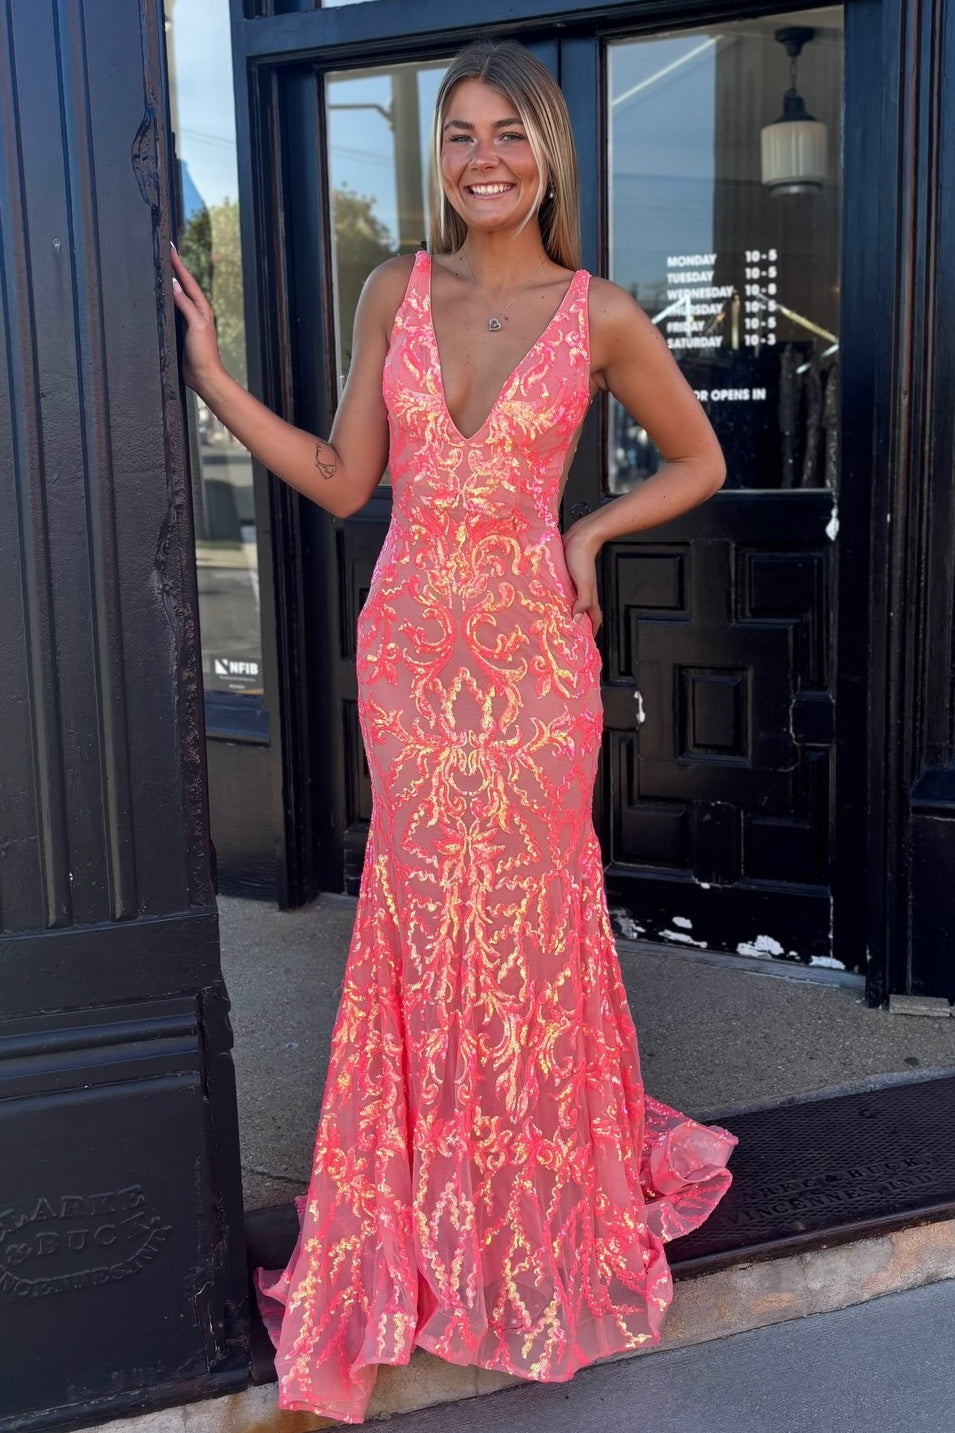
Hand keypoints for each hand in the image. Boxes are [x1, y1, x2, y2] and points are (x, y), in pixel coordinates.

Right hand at [169, 243, 224, 394]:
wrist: (204, 377)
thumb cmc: (203, 353)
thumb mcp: (196, 325)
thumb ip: (186, 305)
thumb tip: (175, 285)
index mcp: (202, 308)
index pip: (188, 280)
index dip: (178, 264)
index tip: (169, 247)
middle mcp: (196, 312)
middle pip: (183, 285)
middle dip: (174, 268)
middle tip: (164, 251)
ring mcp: (189, 321)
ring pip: (178, 296)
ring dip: (170, 282)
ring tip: (160, 268)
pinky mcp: (181, 331)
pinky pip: (172, 310)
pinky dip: (166, 300)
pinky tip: (159, 297)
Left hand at [563, 524, 602, 635]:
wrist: (580, 535)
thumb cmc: (582, 558)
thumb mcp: (583, 583)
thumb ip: (582, 602)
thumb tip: (576, 620)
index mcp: (590, 596)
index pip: (595, 618)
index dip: (593, 631)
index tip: (586, 644)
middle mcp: (582, 592)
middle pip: (582, 612)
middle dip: (577, 625)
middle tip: (566, 636)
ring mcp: (573, 583)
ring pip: (570, 602)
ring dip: (564, 612)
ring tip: (553, 621)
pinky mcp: (565, 575)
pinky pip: (561, 590)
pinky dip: (557, 598)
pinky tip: (547, 600)